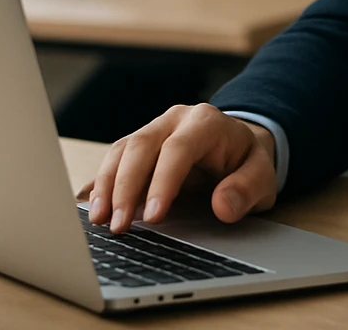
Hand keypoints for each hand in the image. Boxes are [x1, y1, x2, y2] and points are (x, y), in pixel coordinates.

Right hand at [79, 105, 277, 233]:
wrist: (237, 146)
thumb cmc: (247, 162)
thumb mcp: (262, 175)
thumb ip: (247, 189)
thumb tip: (224, 206)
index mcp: (205, 122)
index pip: (178, 149)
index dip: (162, 183)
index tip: (153, 217)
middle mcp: (174, 120)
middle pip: (141, 147)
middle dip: (126, 187)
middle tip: (119, 226)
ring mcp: (153, 129)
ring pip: (121, 151)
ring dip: (106, 186)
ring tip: (98, 220)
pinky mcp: (138, 145)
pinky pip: (114, 159)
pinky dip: (98, 182)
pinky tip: (85, 204)